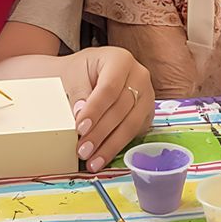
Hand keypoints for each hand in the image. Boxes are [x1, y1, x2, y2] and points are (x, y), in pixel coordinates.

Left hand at [60, 46, 155, 171]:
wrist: (88, 73)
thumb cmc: (79, 73)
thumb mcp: (73, 75)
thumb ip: (77, 92)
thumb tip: (80, 115)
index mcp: (120, 59)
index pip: (109, 88)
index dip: (95, 110)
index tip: (80, 128)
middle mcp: (139, 75)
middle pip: (122, 108)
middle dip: (101, 132)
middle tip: (82, 150)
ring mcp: (147, 94)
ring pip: (131, 123)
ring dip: (110, 145)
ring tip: (91, 162)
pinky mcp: (147, 112)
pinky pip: (135, 132)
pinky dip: (118, 147)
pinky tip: (102, 158)